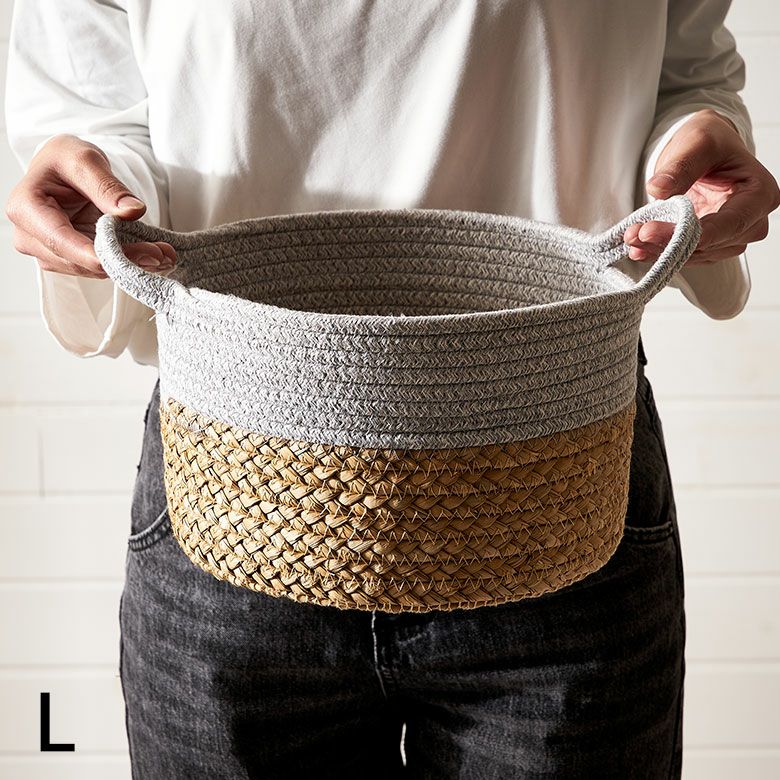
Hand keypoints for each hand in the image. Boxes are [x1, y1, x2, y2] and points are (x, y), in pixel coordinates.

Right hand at [5, 134, 175, 278]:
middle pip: (79, 261)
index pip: (59, 240)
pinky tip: (152, 255)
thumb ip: (107, 186)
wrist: (64, 170)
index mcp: (25, 208)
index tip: (126, 260)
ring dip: (130, 265)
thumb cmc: (66, 160)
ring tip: (163, 253)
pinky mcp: (70, 260)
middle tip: (161, 253)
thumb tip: (132, 210)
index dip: (93, 255)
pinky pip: (100, 268)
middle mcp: (30, 237)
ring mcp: (49, 253)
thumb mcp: (86, 160)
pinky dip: (127, 263)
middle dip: (122, 260)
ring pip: (92, 270)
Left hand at [624, 109, 779, 265]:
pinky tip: (638, 247)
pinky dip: (660, 251)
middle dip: (670, 241)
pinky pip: (685, 255)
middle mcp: (751, 222)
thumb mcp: (698, 142)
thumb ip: (682, 166)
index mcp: (760, 194)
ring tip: (631, 237)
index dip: (695, 233)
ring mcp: (730, 238)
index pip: (730, 223)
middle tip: (637, 232)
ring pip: (695, 254)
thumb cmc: (709, 143)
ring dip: (660, 250)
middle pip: (710, 243)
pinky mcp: (709, 246)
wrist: (700, 152)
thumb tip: (659, 188)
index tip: (659, 232)